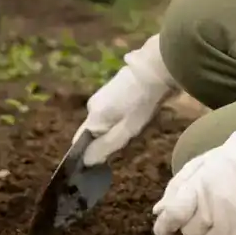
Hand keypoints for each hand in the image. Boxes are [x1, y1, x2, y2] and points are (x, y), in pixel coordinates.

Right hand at [75, 35, 175, 166]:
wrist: (156, 69)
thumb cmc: (142, 103)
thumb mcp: (127, 130)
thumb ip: (105, 147)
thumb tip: (86, 161)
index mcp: (93, 117)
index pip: (79, 143)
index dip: (87, 155)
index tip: (101, 165)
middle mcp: (93, 105)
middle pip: (93, 133)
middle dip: (106, 142)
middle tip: (128, 144)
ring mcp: (102, 95)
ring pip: (104, 121)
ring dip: (115, 129)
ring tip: (137, 127)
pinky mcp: (113, 89)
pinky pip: (111, 111)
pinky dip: (120, 117)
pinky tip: (137, 115)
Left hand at [151, 106, 235, 234]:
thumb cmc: (229, 160)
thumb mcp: (198, 165)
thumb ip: (176, 189)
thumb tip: (158, 213)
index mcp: (196, 187)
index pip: (172, 216)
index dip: (164, 226)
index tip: (165, 229)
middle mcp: (211, 208)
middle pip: (190, 233)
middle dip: (194, 222)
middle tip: (208, 206)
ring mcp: (229, 223)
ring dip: (214, 230)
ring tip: (225, 210)